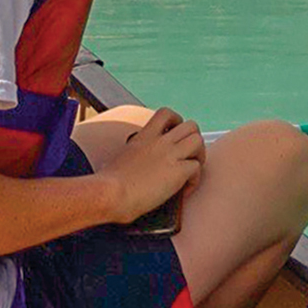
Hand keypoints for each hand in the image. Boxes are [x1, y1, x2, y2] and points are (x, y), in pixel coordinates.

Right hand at [98, 107, 203, 223]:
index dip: (177, 122)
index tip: (174, 136)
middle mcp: (159, 142)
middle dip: (194, 139)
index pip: (166, 114)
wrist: (110, 194)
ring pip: (198, 141)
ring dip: (199, 156)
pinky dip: (195, 180)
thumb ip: (130, 156)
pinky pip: (197, 168)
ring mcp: (170, 155)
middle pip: (191, 126)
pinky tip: (184, 191)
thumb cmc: (108, 183)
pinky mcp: (178, 172)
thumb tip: (123, 165)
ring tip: (191, 171)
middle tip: (188, 156)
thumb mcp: (119, 159)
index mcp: (144, 137)